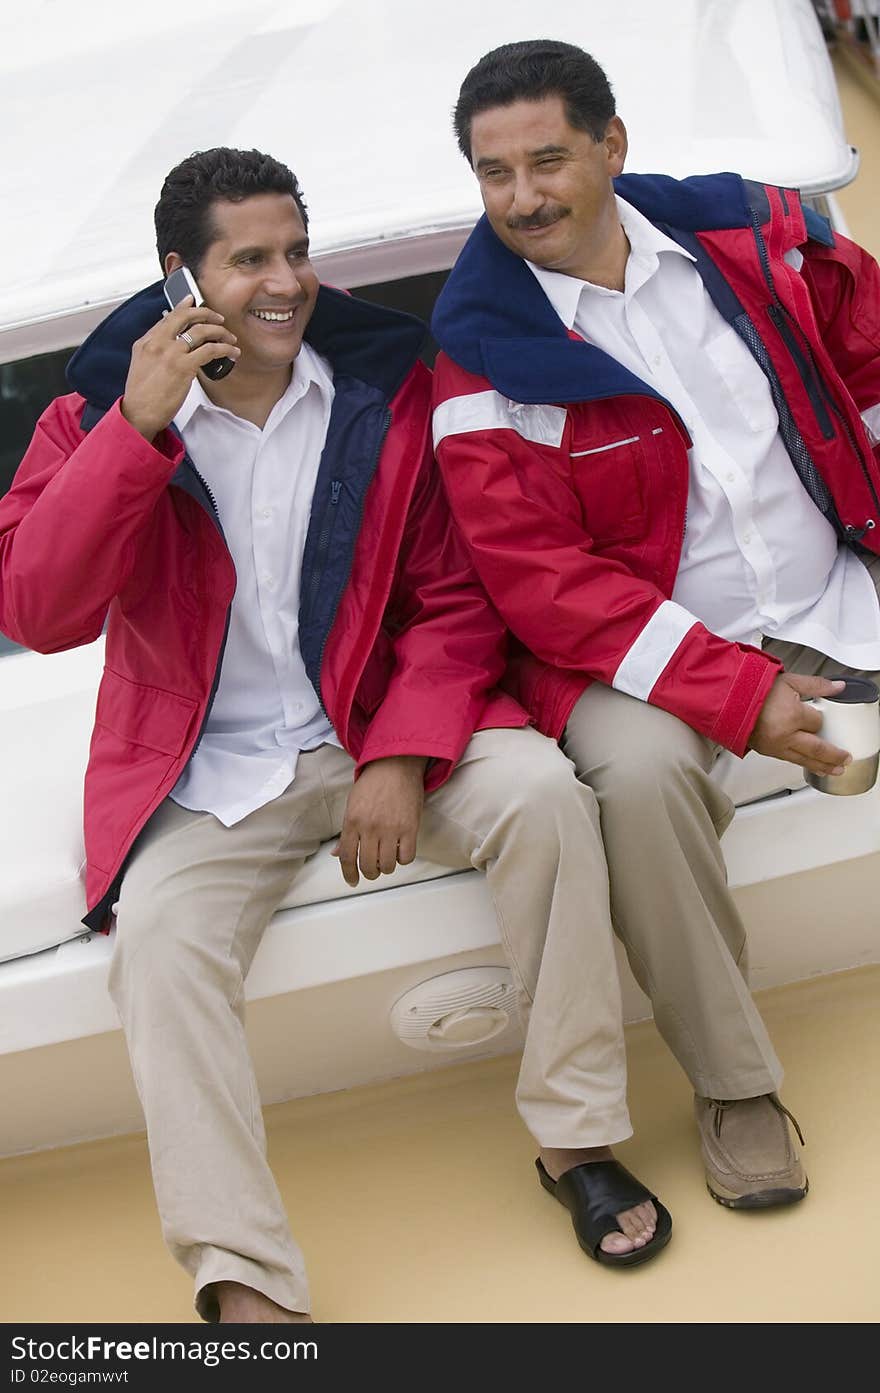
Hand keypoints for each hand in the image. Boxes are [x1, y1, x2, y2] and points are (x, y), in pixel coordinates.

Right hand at [120, 297, 240, 441]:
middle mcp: (158, 343)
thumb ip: (155, 352)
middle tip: (218, 319)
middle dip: (206, 313)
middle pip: (185, 316)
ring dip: (221, 332)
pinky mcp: (184, 367)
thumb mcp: (141, 366)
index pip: (168, 317)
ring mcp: (171, 353)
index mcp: (145, 342)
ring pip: (202, 331)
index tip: (193, 300)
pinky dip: (225, 348)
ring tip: (230, 338)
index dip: (184, 307)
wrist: (139, 414)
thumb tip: (173, 346)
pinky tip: (231, 352)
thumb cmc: (142, 396)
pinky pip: (211, 350)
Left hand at [332, 756, 427, 887]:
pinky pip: (406, 857)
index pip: (346, 857)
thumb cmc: (373, 783)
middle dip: (369, 873)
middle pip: (367, 865)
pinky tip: (401, 850)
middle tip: (373, 869)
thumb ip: (346, 831)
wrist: (397, 764)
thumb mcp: (353, 804)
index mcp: (352, 821)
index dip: (349, 873)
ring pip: (387, 865)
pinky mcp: (410, 828)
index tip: (352, 881)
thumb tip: (336, 854)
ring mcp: (391, 828)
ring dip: (387, 867)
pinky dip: (403, 859)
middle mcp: (370, 827)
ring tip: (388, 858)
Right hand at [748, 673, 850, 775]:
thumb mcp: (789, 681)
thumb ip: (816, 685)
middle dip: (834, 756)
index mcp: (792, 715)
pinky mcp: (767, 752)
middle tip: (846, 759)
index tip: (820, 716)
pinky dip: (803, 764)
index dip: (822, 720)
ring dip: (822, 766)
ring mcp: (775, 746)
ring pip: (804, 760)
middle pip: (817, 749)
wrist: (728, 700)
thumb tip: (838, 687)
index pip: (818, 723)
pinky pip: (790, 761)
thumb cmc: (753, 690)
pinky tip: (811, 766)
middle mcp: (784, 735)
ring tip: (835, 770)